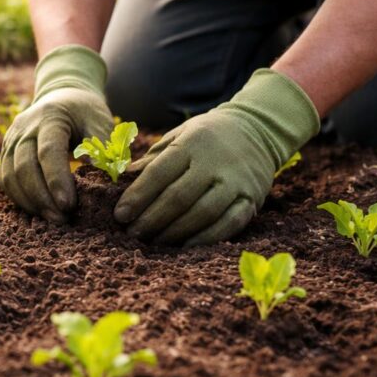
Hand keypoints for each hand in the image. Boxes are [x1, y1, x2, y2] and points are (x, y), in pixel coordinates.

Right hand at [0, 46, 113, 222]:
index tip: (69, 205)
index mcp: (50, 117)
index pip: (48, 151)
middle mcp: (24, 128)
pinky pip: (6, 180)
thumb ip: (102, 148)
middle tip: (62, 219)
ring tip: (53, 219)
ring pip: (10, 176)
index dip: (56, 180)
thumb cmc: (85, 112)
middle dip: (42, 197)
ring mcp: (10, 140)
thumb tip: (103, 179)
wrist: (61, 97)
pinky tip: (39, 211)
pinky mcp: (6, 153)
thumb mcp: (100, 121)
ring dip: (30, 202)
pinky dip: (20, 199)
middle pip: (24, 167)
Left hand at [113, 69, 319, 245]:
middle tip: (133, 235)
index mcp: (192, 143)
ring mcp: (236, 182)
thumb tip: (121, 182)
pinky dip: (206, 238)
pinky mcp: (252, 199)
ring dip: (175, 232)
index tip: (120, 215)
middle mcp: (216, 162)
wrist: (257, 130)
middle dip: (152, 219)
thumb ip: (152, 159)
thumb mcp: (178, 136)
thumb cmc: (206, 137)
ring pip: (203, 213)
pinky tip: (185, 247)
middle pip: (179, 197)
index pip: (160, 173)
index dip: (138, 196)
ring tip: (154, 243)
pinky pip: (229, 224)